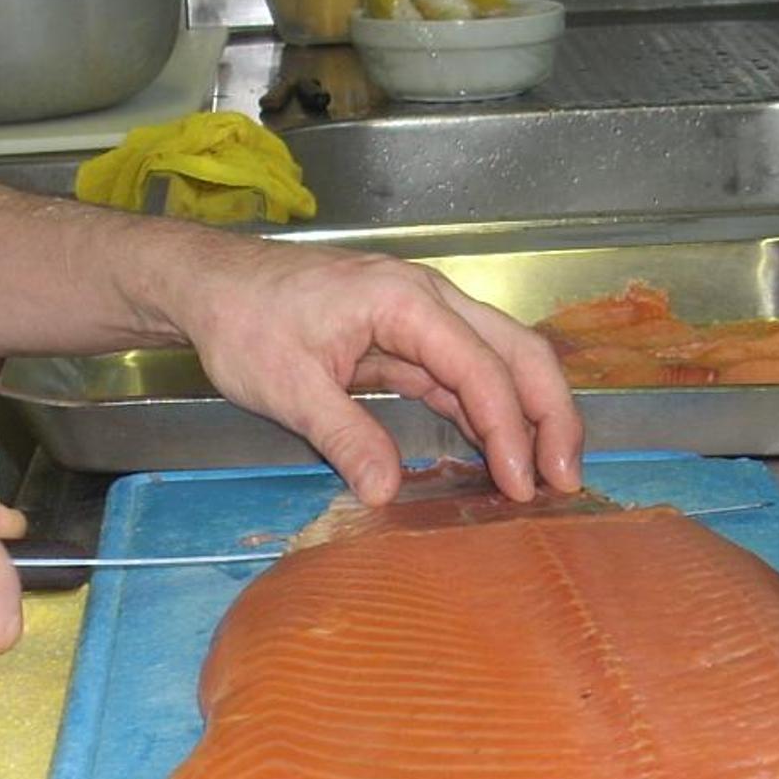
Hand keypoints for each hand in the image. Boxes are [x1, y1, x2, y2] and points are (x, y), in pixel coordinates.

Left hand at [176, 242, 584, 504]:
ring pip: (501, 362)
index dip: (507, 429)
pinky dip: (491, 415)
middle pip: (517, 352)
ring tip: (547, 479)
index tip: (519, 483)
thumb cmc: (243, 321)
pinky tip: (501, 458)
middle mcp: (427, 300)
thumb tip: (385, 492)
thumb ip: (343, 435)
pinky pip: (466, 376)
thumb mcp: (286, 386)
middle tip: (566, 480)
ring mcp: (422, 319)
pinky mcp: (408, 341)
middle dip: (551, 416)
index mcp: (404, 300)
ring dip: (529, 417)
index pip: (478, 367)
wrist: (212, 286)